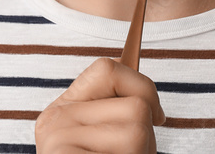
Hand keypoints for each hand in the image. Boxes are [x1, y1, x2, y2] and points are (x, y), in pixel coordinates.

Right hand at [34, 57, 165, 153]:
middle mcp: (57, 120)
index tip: (158, 116)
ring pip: (138, 132)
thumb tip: (140, 86)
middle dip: (148, 138)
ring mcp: (59, 138)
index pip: (107, 68)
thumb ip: (111, 114)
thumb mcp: (101, 141)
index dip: (143, 86)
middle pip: (136, 106)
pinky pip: (128, 153)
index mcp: (63, 110)